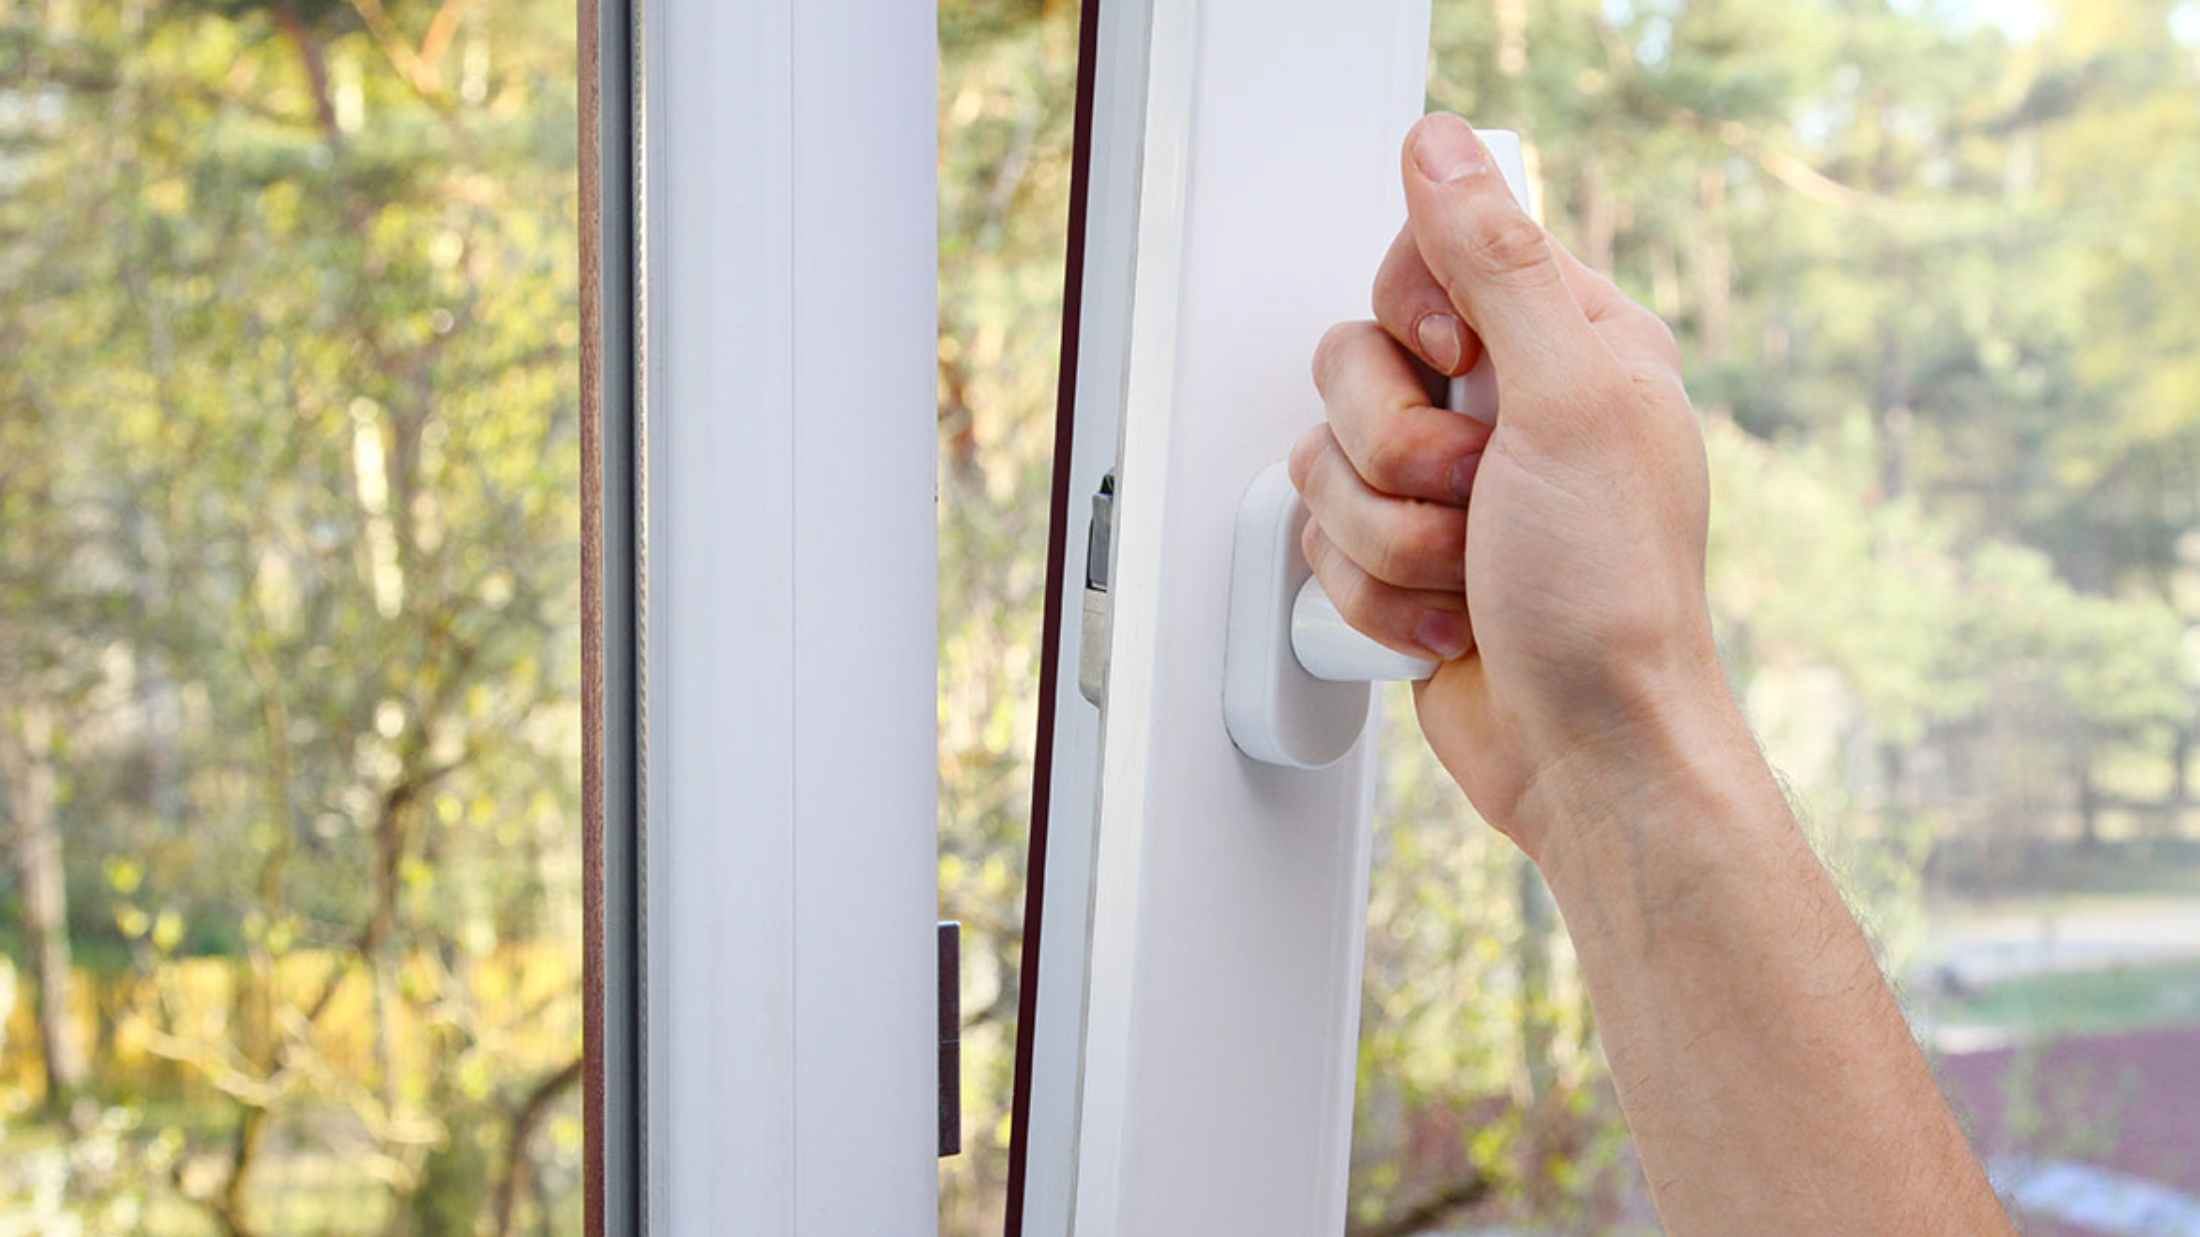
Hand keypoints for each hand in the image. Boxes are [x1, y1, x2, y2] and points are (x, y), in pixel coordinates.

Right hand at [1289, 113, 1731, 859]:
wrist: (1588, 753)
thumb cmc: (1610, 594)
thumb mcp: (1567, 400)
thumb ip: (1495, 263)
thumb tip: (1439, 146)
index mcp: (1566, 340)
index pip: (1426, 259)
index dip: (1415, 321)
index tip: (1460, 368)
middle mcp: (1503, 405)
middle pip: (1353, 363)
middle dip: (1399, 455)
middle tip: (1476, 493)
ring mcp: (1448, 488)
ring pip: (1325, 461)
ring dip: (1391, 539)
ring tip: (1470, 574)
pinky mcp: (1402, 560)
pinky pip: (1323, 543)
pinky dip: (1377, 595)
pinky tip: (1450, 620)